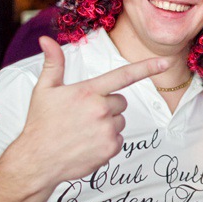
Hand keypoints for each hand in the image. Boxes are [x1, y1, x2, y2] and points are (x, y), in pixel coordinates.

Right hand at [16, 36, 167, 185]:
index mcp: (88, 91)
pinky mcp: (111, 148)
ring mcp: (107, 130)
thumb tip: (47, 40)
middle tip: (84, 115)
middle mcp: (101, 109)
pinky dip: (108, 141)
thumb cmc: (40, 124)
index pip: (123, 75)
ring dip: (108, 123)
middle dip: (108, 105)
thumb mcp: (44, 90)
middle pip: (121, 101)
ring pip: (121, 120)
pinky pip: (119, 139)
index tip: (165, 63)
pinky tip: (88, 143)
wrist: (37, 161)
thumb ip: (53, 63)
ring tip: (84, 130)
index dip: (147, 67)